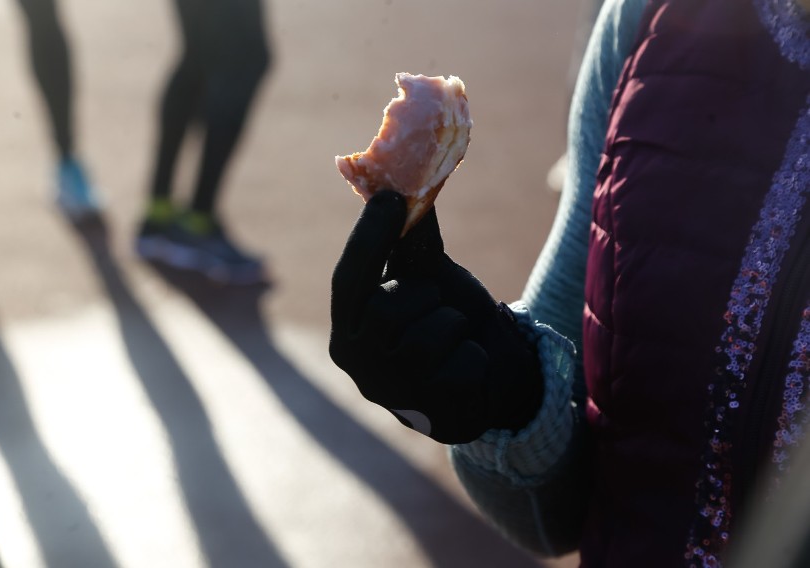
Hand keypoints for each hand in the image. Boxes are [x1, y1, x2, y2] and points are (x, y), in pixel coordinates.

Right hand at [330, 190, 543, 443]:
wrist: (491, 377)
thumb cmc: (446, 321)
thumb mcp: (427, 278)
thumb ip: (411, 239)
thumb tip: (405, 175)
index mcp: (348, 330)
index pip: (347, 281)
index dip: (368, 238)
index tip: (391, 196)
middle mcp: (360, 366)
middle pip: (386, 309)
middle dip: (422, 296)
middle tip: (435, 303)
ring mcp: (396, 395)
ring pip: (429, 335)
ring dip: (454, 325)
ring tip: (454, 337)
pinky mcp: (435, 415)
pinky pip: (464, 362)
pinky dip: (476, 356)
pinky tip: (470, 367)